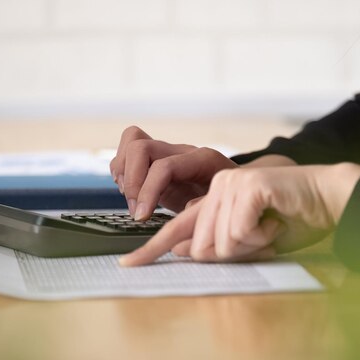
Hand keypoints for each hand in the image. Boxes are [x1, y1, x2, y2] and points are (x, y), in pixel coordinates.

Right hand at [109, 126, 237, 219]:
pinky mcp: (156, 164)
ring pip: (132, 141)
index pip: (164, 166)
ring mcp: (168, 154)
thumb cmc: (234, 203)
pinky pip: (129, 154)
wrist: (237, 196)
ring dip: (123, 174)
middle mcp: (183, 151)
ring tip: (133, 202)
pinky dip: (122, 174)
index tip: (141, 217)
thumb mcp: (228, 209)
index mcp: (204, 159)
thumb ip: (210, 208)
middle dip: (131, 180)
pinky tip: (133, 196)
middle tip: (136, 210)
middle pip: (141, 145)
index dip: (148, 191)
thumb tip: (188, 209)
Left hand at [120, 163, 359, 265]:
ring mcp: (229, 185)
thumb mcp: (250, 240)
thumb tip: (183, 251)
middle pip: (202, 250)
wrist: (326, 199)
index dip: (151, 249)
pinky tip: (275, 221)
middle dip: (235, 254)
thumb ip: (217, 243)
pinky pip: (238, 233)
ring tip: (271, 227)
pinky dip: (261, 238)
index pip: (174, 230)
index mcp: (212, 202)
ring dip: (252, 246)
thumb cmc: (291, 220)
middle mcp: (215, 190)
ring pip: (221, 245)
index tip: (128, 266)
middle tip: (262, 239)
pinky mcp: (245, 186)